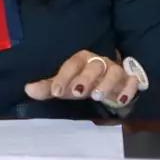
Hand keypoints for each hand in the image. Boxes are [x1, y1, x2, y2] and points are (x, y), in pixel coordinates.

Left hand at [24, 50, 139, 107]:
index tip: (56, 91)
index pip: (72, 64)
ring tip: (97, 96)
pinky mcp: (129, 81)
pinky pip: (132, 82)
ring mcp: (115, 71)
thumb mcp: (65, 85)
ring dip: (106, 83)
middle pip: (94, 66)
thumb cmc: (83, 82)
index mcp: (81, 60)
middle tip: (78, 92)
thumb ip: (48, 88)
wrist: (110, 83)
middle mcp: (99, 62)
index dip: (64, 77)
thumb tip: (27, 89)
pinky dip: (128, 89)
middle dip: (86, 78)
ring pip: (113, 72)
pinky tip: (120, 100)